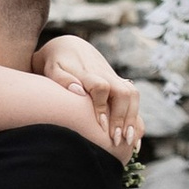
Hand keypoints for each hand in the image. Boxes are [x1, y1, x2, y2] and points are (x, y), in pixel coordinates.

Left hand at [34, 32, 140, 164]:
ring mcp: (114, 78)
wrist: (69, 46)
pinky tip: (133, 137)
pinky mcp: (118, 83)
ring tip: (128, 141)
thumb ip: (62, 79)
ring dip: (133, 118)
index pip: (101, 87)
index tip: (101, 125)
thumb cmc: (55, 62)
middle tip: (117, 140)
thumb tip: (79, 91)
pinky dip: (135, 117)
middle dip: (123, 117)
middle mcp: (105, 74)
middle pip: (124, 92)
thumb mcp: (52, 68)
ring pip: (132, 95)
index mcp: (87, 72)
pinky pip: (133, 98)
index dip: (102, 107)